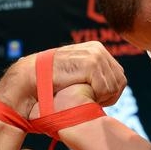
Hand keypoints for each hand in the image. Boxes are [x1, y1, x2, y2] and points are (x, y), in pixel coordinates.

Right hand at [0, 41, 125, 117]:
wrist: (31, 81)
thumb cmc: (51, 84)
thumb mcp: (75, 73)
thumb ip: (92, 75)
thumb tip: (114, 88)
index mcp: (96, 49)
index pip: (119, 75)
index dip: (110, 92)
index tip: (95, 99)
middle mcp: (97, 49)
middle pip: (120, 81)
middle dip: (108, 96)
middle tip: (90, 100)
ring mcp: (95, 55)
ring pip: (114, 86)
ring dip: (102, 97)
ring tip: (83, 97)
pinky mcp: (90, 64)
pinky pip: (105, 89)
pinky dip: (96, 97)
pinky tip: (81, 95)